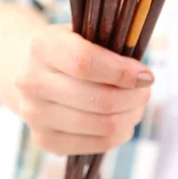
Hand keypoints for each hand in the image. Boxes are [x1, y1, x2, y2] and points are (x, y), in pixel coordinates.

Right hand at [15, 25, 153, 154]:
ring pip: (103, 125)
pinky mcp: (44, 140)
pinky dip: (119, 134)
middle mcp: (31, 81)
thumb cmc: (72, 48)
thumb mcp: (87, 33)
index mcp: (43, 45)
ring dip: (130, 116)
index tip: (146, 75)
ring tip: (136, 104)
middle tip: (145, 90)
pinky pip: (97, 145)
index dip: (121, 71)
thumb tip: (143, 76)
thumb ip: (113, 45)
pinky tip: (122, 119)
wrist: (36, 72)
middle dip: (134, 97)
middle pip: (99, 99)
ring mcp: (34, 114)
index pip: (85, 62)